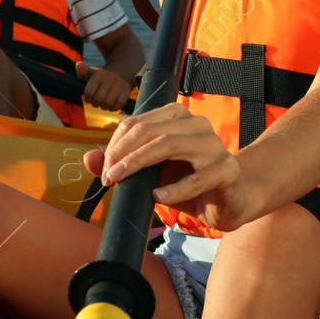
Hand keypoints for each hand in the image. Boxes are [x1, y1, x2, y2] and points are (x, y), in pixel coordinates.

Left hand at [76, 61, 131, 111]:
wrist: (119, 74)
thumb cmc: (99, 78)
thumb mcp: (89, 74)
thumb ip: (82, 72)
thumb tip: (79, 64)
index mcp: (99, 74)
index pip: (89, 93)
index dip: (87, 98)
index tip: (89, 97)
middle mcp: (110, 77)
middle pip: (98, 99)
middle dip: (95, 104)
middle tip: (96, 102)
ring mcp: (119, 84)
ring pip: (108, 103)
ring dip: (104, 107)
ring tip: (103, 103)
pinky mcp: (126, 90)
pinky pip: (119, 104)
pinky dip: (113, 108)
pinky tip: (111, 104)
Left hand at [79, 102, 255, 230]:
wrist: (231, 200)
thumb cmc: (189, 183)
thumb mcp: (153, 175)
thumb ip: (121, 164)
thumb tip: (88, 160)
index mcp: (177, 117)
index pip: (137, 123)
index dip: (116, 144)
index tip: (104, 168)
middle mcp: (196, 124)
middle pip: (150, 131)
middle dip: (122, 153)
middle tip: (108, 176)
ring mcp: (213, 145)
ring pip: (169, 144)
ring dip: (139, 163)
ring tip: (122, 180)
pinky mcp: (227, 169)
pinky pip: (198, 177)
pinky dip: (176, 188)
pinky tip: (159, 195)